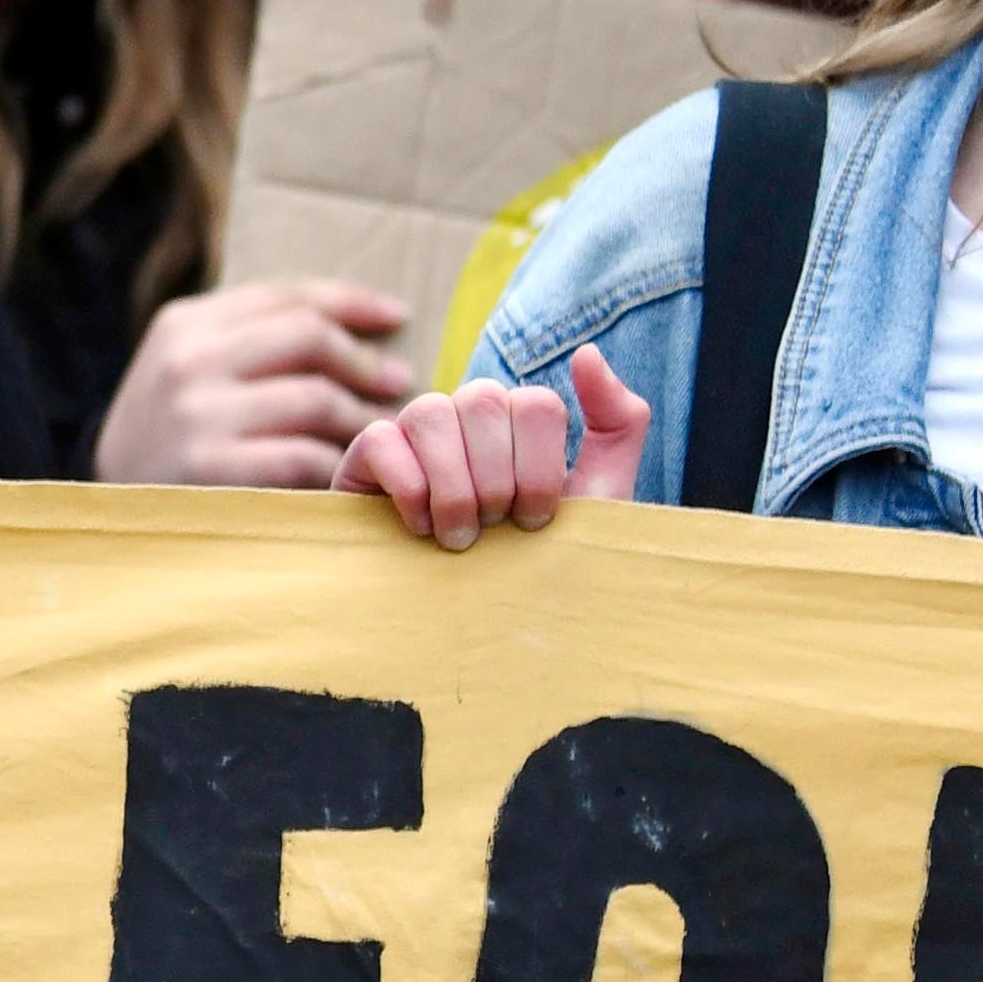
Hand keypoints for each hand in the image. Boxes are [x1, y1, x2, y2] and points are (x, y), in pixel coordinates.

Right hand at [96, 276, 424, 485]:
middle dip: (365, 359)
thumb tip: (349, 327)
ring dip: (362, 416)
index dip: (352, 301)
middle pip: (309, 336)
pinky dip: (336, 462)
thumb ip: (246, 342)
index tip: (396, 316)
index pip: (288, 295)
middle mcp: (187, 360)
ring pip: (314, 397)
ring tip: (379, 431)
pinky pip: (302, 457)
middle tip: (399, 382)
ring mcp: (196, 415)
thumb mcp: (186, 372)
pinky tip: (348, 469)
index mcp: (184, 323)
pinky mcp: (209, 470)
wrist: (106, 512)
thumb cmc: (166, 439)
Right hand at [340, 354, 647, 545]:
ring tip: (459, 539)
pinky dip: (408, 487)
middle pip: (483, 399)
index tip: (535, 522)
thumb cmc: (537, 563)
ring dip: (453, 487)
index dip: (540, 469)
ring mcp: (414, 432)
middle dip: (497, 480)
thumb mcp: (598, 498)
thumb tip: (585, 352)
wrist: (480, 630)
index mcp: (519, 418)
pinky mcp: (365, 458)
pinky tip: (420, 528)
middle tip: (495, 530)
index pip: (536, 403)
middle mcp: (466, 414)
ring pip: (431, 413)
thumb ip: (617, 424)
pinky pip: (382, 440)